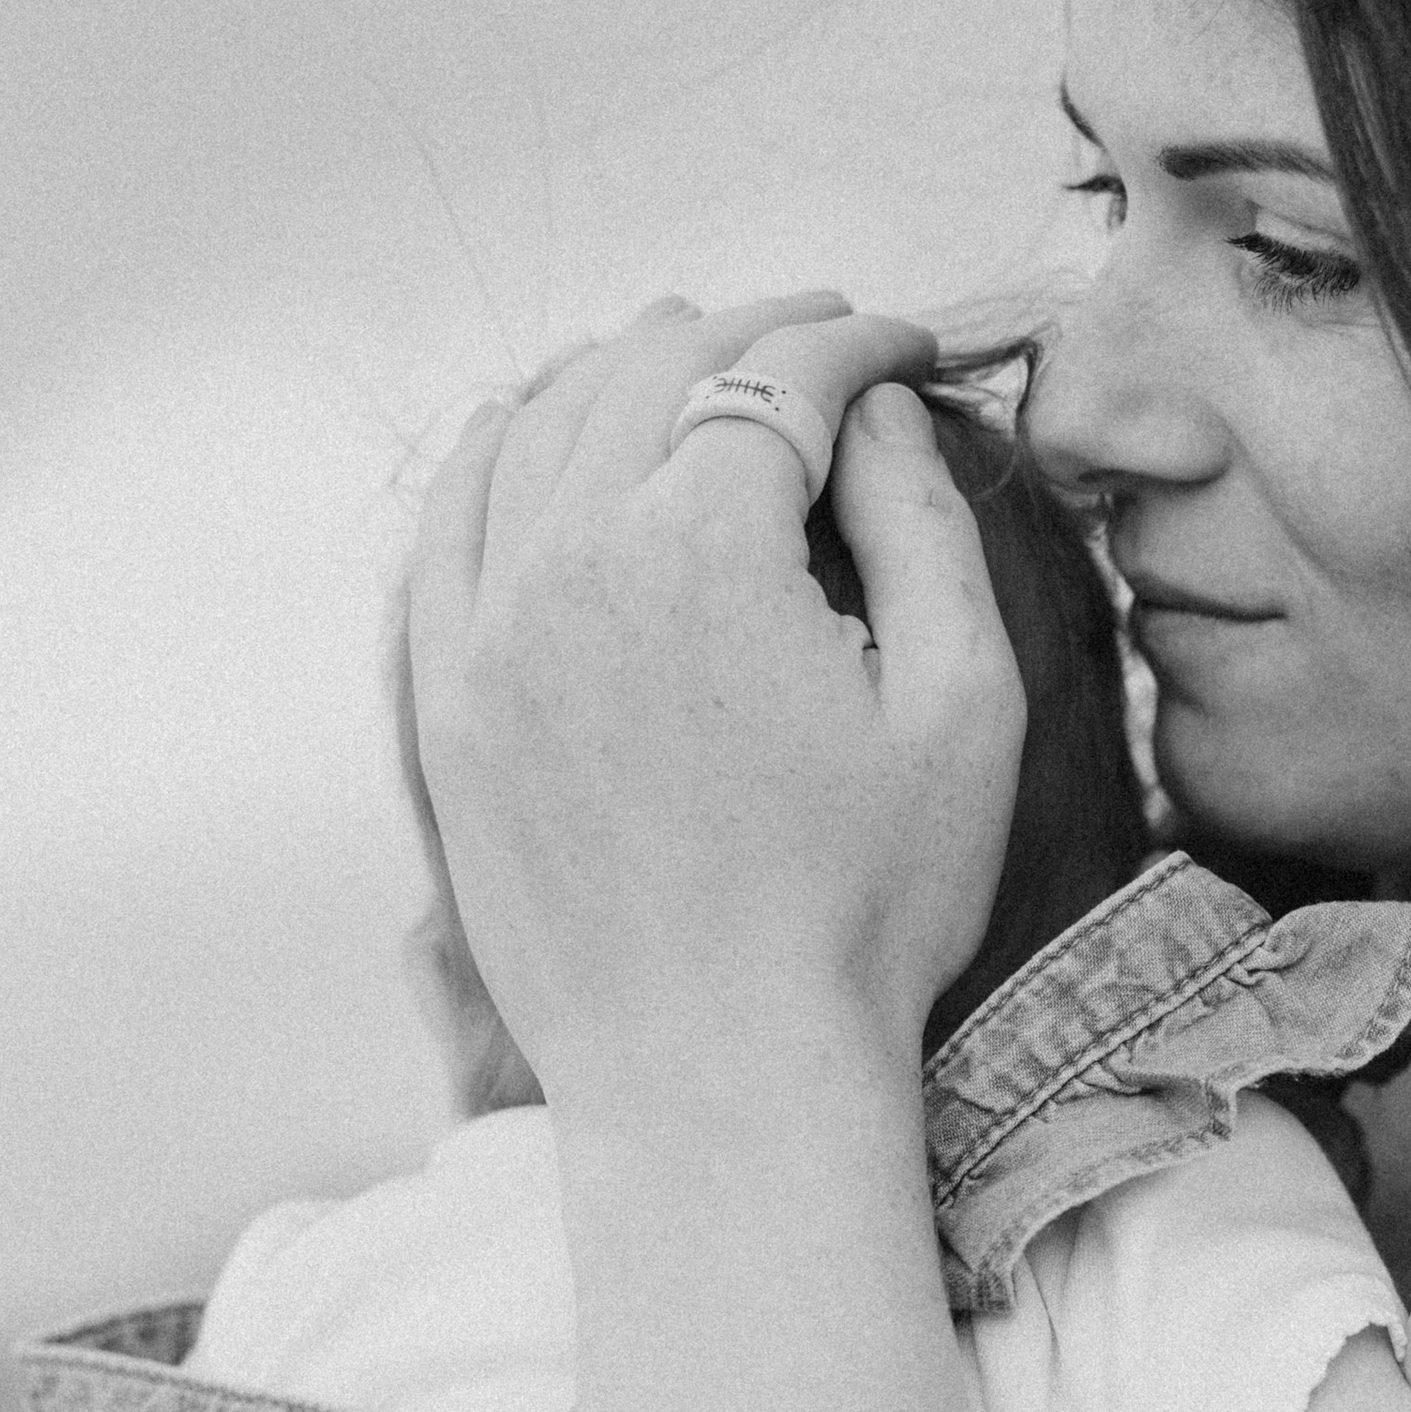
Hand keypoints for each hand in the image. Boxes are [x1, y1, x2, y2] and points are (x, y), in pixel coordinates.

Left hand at [405, 299, 1027, 1108]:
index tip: (908, 348)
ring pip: (540, 425)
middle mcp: (572, 562)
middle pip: (650, 370)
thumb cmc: (865, 914)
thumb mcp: (964, 709)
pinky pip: (451, 522)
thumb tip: (876, 413)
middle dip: (749, 332)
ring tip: (694, 360)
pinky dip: (505, 448)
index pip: (780, 378)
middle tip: (821, 340)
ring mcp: (487, 632)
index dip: (858, 344)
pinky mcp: (446, 704)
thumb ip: (923, 525)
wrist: (719, 1080)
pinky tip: (546, 433)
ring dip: (625, 368)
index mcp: (704, 549)